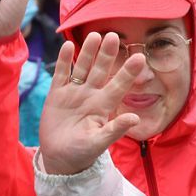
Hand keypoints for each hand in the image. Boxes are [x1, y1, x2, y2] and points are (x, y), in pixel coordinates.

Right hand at [38, 32, 145, 174]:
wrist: (59, 159)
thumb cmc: (81, 154)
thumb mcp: (98, 143)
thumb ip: (115, 130)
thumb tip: (135, 118)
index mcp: (103, 106)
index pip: (118, 85)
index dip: (128, 72)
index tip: (139, 57)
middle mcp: (91, 95)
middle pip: (101, 71)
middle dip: (107, 54)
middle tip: (114, 36)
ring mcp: (74, 93)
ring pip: (82, 68)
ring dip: (88, 52)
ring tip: (95, 35)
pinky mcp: (56, 94)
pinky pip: (61, 74)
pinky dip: (64, 60)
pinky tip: (68, 46)